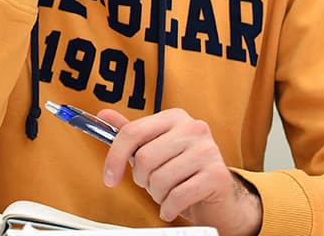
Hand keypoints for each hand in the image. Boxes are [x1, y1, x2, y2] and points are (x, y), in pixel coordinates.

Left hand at [101, 108, 262, 235]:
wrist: (219, 198)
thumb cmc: (184, 172)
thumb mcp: (155, 150)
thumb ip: (132, 134)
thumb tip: (104, 114)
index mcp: (175, 117)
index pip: (133, 132)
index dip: (115, 157)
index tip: (109, 177)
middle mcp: (194, 128)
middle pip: (144, 158)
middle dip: (143, 180)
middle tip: (154, 184)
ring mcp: (208, 150)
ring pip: (159, 179)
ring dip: (158, 196)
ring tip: (168, 193)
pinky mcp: (217, 175)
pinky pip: (177, 196)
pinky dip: (169, 208)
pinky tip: (173, 207)